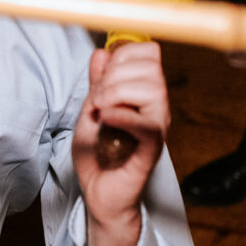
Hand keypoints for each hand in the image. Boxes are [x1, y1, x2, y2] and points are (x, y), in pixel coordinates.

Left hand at [72, 42, 168, 245]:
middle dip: (116, 74)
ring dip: (117, 93)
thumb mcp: (89, 110)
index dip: (125, 54)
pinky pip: (148, 126)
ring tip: (98, 110)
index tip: (102, 74)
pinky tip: (105, 118)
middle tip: (96, 98)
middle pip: (152, 69)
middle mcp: (155, 109)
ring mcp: (155, 129)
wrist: (99, 193)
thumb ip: (98, 82)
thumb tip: (102, 52)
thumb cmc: (97, 154)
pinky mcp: (150, 151)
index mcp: (143, 95)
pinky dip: (123, 116)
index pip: (150, 55)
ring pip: (154, 92)